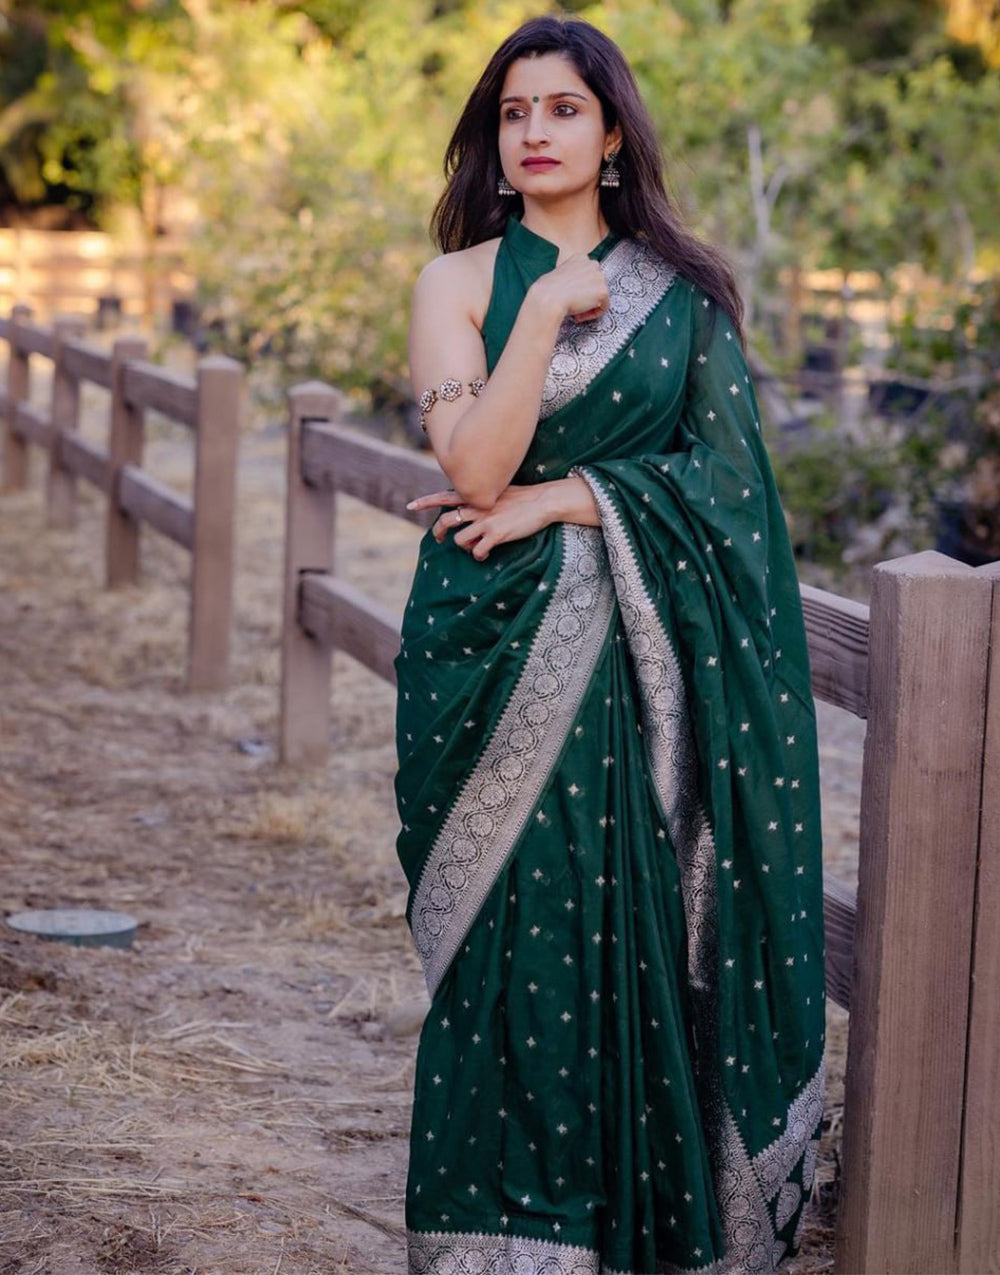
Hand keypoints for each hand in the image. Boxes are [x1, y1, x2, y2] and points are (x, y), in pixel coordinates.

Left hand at [406, 485, 554, 560]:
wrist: (543, 501)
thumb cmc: (524, 497)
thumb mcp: (499, 490)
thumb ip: (482, 497)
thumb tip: (472, 508)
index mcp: (476, 495)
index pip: (444, 496)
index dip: (425, 502)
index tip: (410, 506)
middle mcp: (477, 507)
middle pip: (446, 521)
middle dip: (439, 533)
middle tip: (440, 539)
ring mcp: (485, 521)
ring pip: (460, 540)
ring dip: (464, 547)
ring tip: (475, 547)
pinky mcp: (496, 534)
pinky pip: (477, 551)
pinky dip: (479, 556)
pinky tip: (486, 555)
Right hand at [529, 253, 609, 324]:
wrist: (548, 299)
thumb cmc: (547, 289)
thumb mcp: (559, 274)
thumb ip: (571, 276)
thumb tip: (572, 286)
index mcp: (580, 258)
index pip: (589, 273)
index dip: (582, 287)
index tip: (574, 295)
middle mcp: (592, 264)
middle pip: (597, 283)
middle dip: (588, 295)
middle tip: (576, 305)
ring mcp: (599, 277)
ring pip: (601, 295)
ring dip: (590, 305)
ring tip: (576, 312)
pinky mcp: (603, 291)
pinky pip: (604, 306)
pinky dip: (593, 314)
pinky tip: (580, 315)